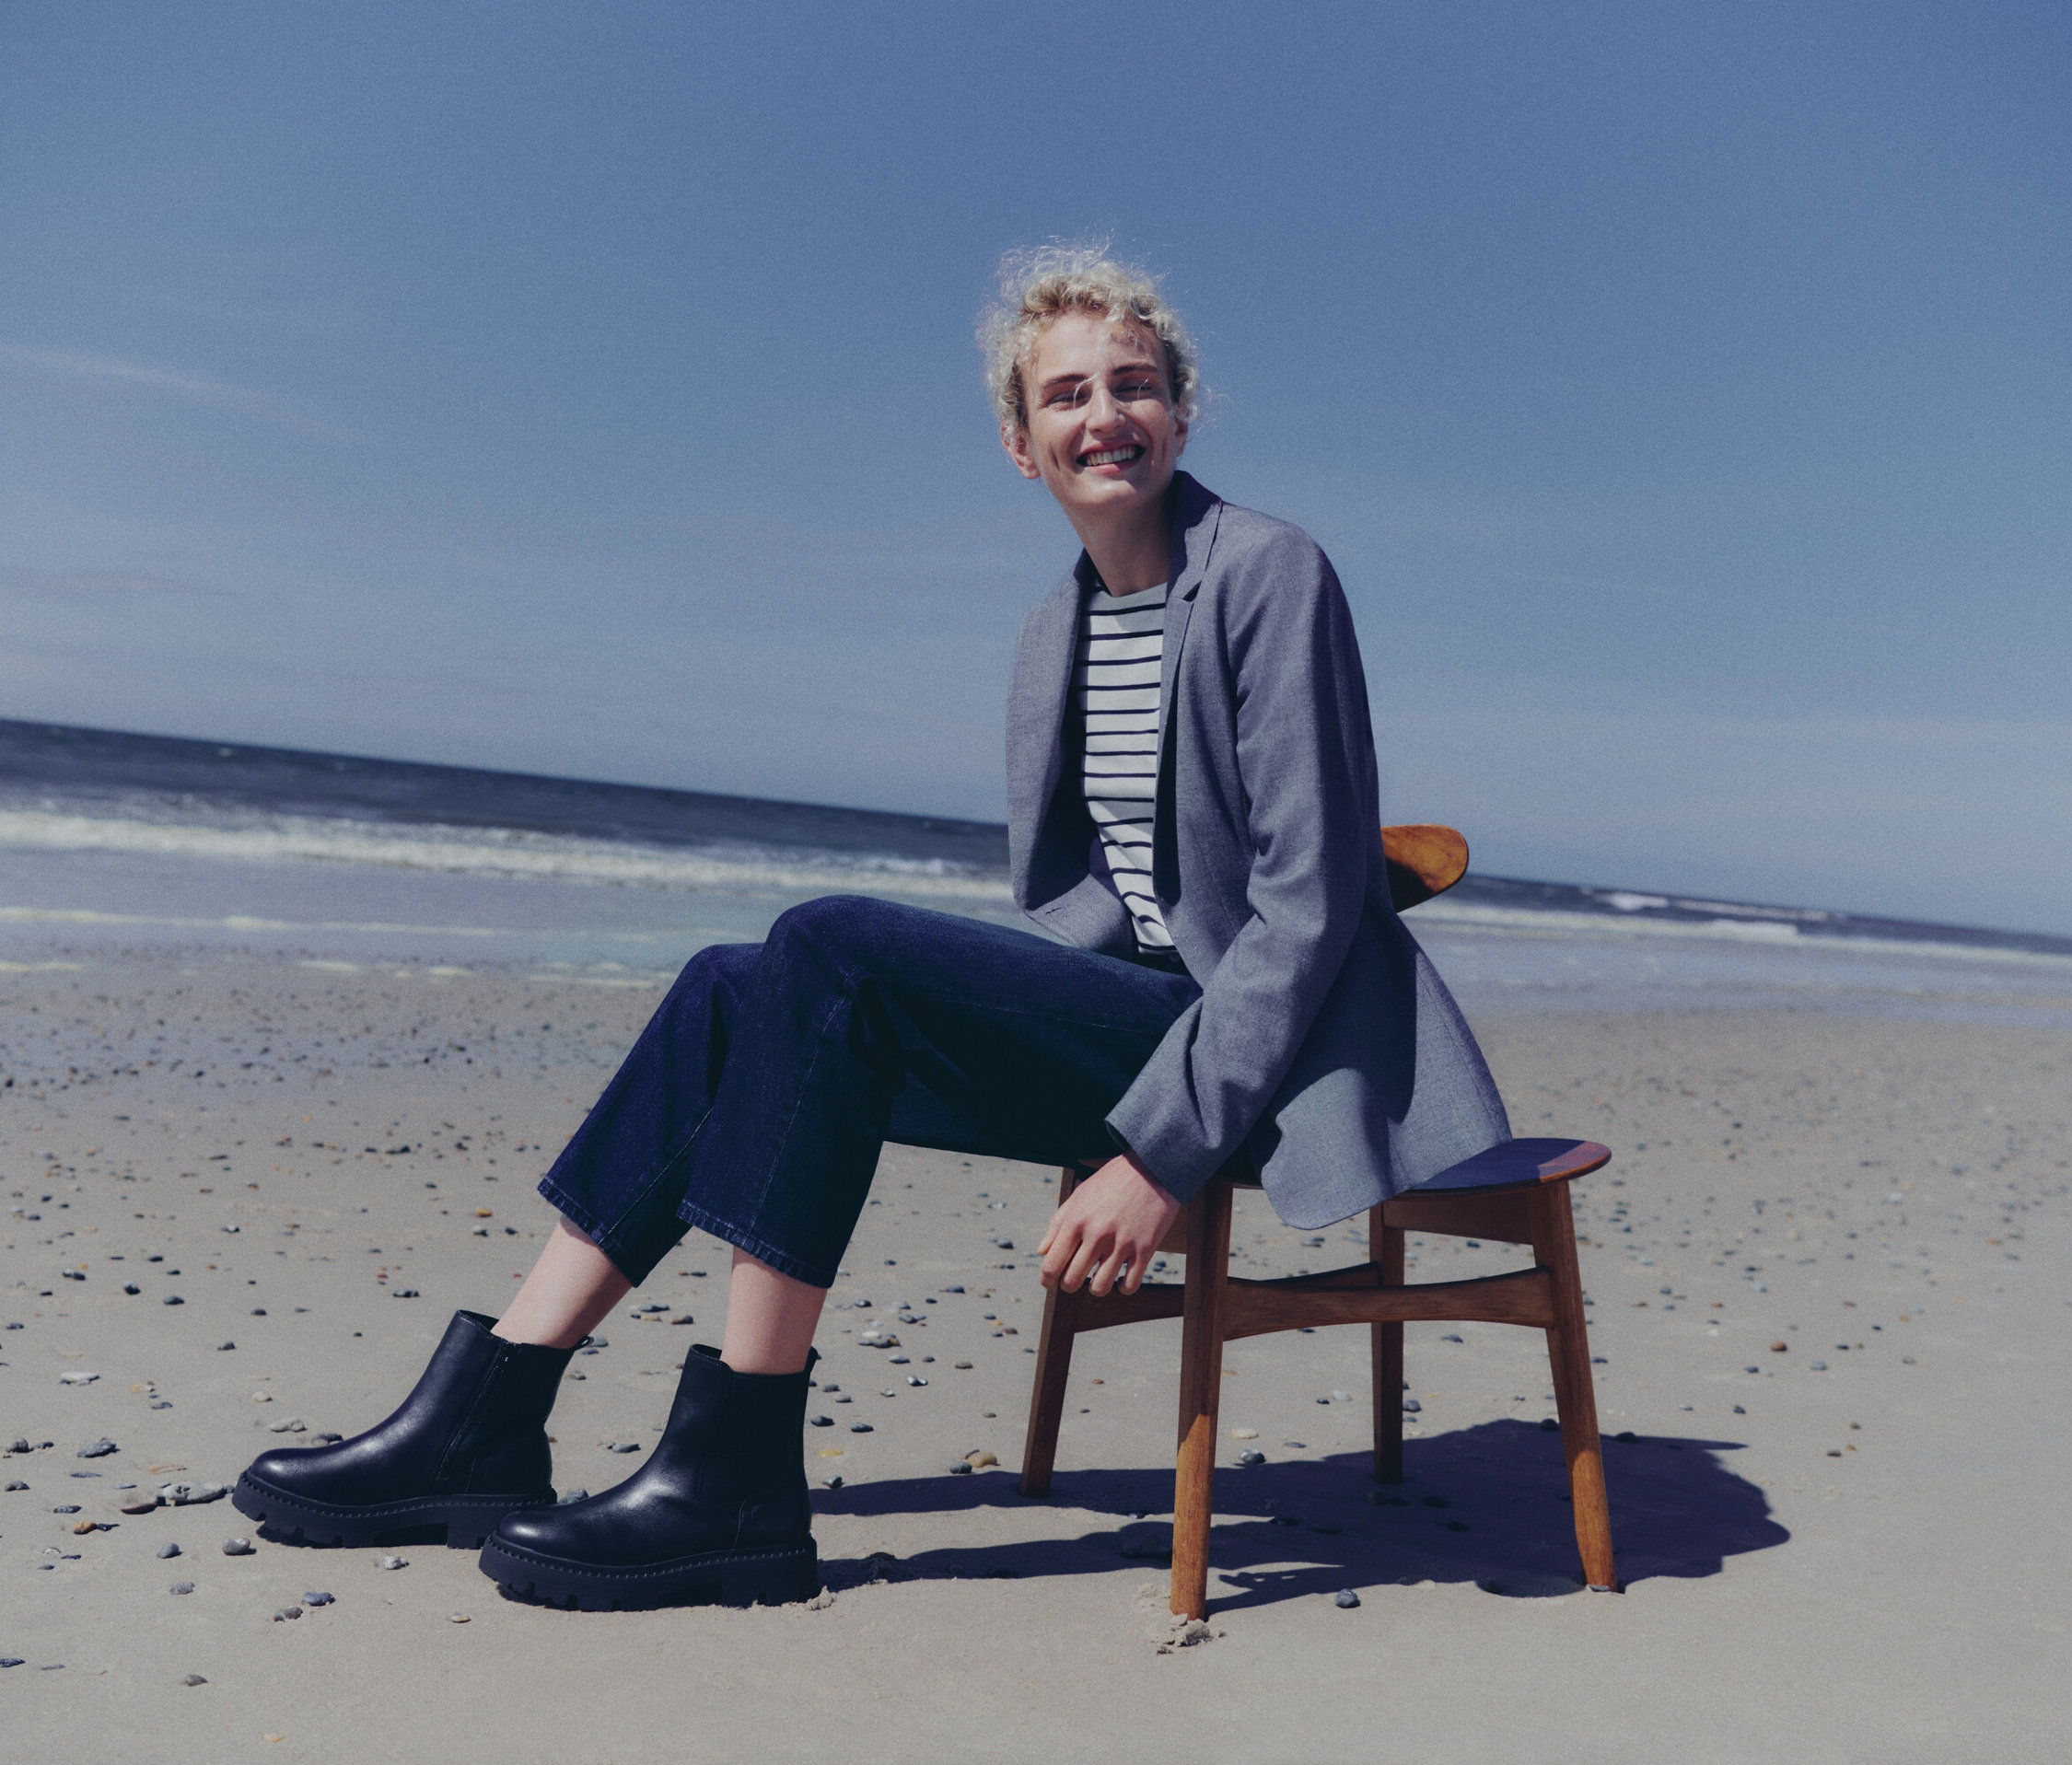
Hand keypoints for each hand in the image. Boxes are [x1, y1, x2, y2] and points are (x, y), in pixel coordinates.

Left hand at [1038, 1152, 1180, 1296]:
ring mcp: (1122, 1243)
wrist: (1152, 1168)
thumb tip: (1042, 1251)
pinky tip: (1121, 1277)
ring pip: (1100, 1287)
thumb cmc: (1111, 1181)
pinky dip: (1122, 1287)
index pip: (1052, 1264)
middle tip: (1074, 1278)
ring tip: (1098, 1278)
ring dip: (1096, 1287)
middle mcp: (1097, 1234)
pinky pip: (1129, 1284)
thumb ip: (1057, 1223)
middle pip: (1073, 1280)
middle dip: (1069, 1284)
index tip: (1050, 1281)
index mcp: (1076, 1220)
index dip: (1047, 1279)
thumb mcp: (1079, 1195)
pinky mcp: (1145, 1248)